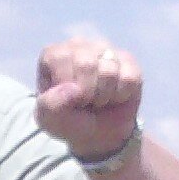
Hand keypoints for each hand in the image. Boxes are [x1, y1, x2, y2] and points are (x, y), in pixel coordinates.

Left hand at [34, 37, 142, 159]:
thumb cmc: (69, 121)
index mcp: (53, 54)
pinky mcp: (128, 60)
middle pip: (87, 64)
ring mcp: (105, 50)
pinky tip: (115, 96)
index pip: (62, 60)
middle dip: (88, 94)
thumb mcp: (49, 119)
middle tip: (86, 102)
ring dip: (104, 96)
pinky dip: (121, 95)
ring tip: (99, 100)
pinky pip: (129, 78)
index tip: (68, 100)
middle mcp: (79, 45)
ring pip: (109, 71)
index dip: (68, 88)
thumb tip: (73, 89)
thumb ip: (50, 105)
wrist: (98, 134)